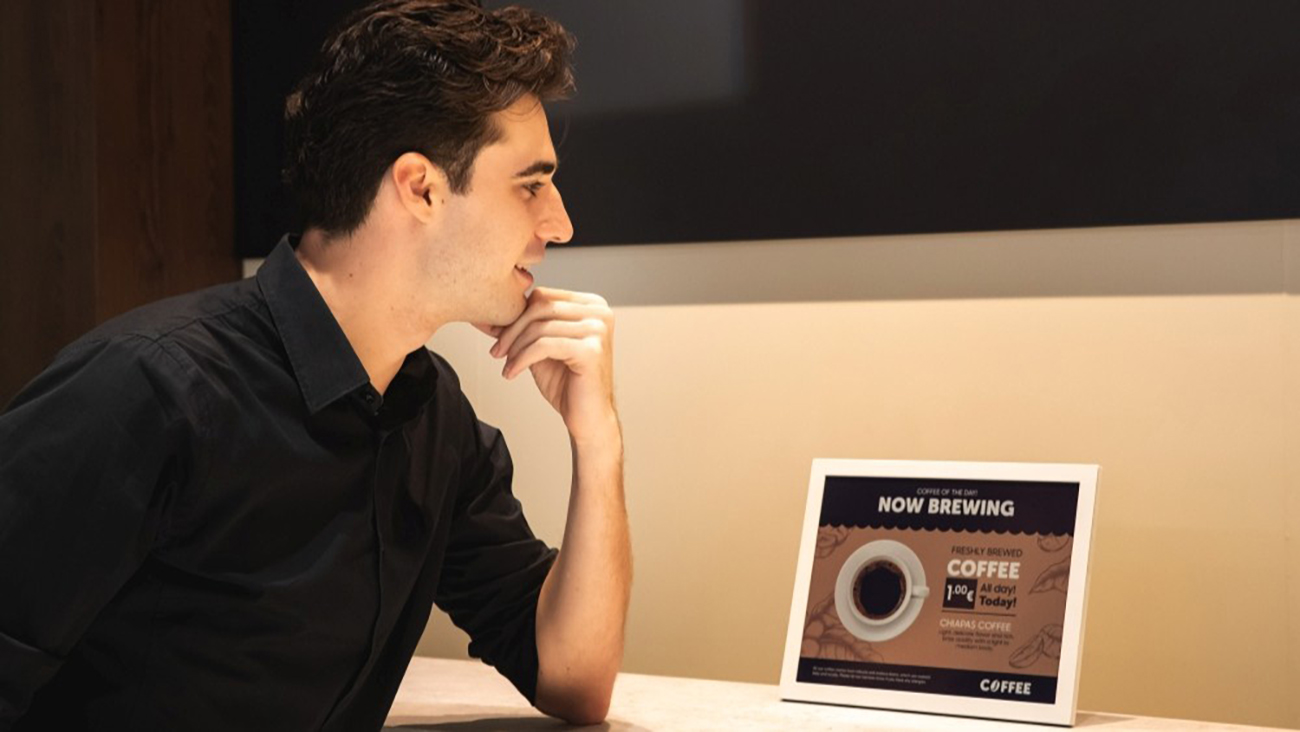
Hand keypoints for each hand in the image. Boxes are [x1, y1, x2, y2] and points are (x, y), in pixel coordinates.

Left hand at [478, 287, 617, 443]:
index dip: (515, 315)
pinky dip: (522, 359)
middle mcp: (599, 312)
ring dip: (516, 348)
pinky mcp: (591, 350)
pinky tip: (513, 373)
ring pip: (540, 327)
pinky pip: (544, 345)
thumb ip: (520, 328)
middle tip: (498, 352)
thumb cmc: (567, 383)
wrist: (588, 417)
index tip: (497, 336)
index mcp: (591, 305)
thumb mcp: (539, 348)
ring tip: (508, 365)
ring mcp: (597, 330)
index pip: (542, 296)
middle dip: (512, 330)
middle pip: (540, 307)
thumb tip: (486, 313)